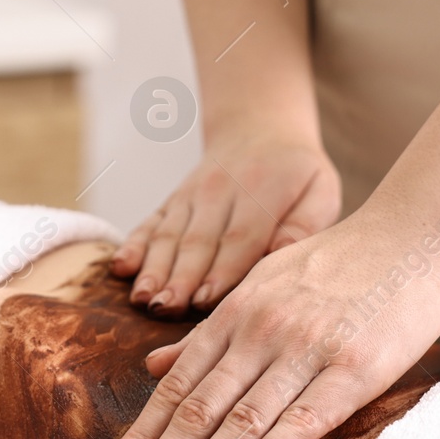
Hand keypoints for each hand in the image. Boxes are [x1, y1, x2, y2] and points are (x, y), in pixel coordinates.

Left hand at [104, 206, 439, 438]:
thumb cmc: (338, 263)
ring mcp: (306, 350)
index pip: (175, 388)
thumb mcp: (261, 282)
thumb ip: (210, 331)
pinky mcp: (355, 368)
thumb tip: (153, 363)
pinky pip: (304, 417)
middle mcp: (259, 333)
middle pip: (195, 411)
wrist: (414, 232)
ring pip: (239, 420)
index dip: (141, 436)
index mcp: (234, 316)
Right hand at [110, 135, 340, 315]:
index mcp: (262, 191)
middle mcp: (219, 191)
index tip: (204, 302)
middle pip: (197, 241)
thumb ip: (305, 225)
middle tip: (165, 308)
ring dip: (153, 269)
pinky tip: (120, 268)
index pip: (240, 238)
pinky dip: (132, 245)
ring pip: (169, 236)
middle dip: (179, 278)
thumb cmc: (297, 174)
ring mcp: (190, 195)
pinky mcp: (171, 201)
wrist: (259, 130)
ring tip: (143, 298)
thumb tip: (282, 254)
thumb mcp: (320, 191)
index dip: (220, 272)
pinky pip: (149, 223)